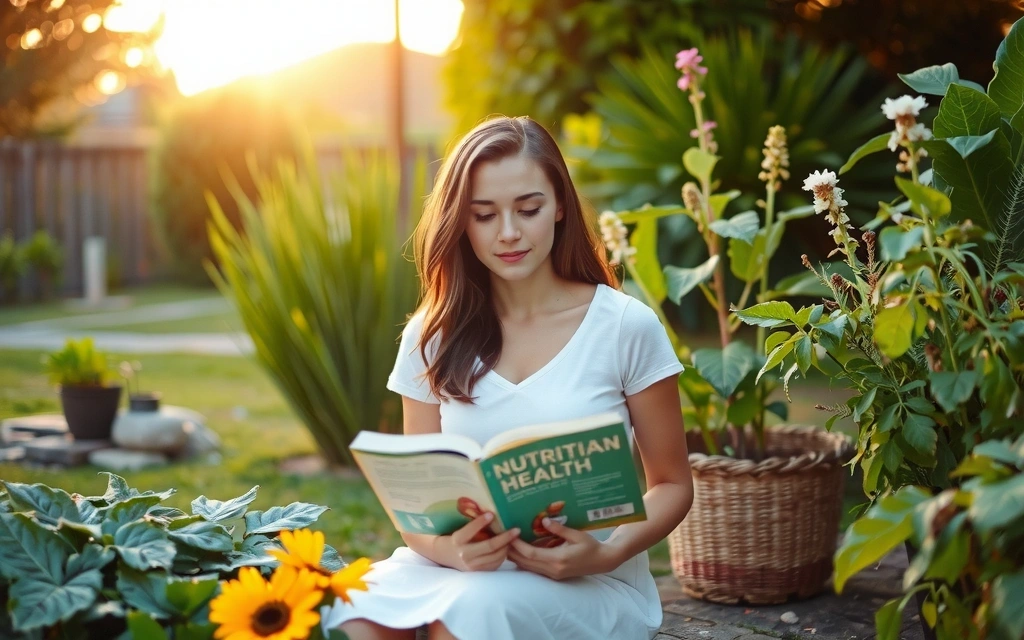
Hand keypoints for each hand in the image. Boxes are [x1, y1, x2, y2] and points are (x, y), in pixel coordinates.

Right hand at [440, 512, 520, 571]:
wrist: (444, 556)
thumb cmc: (455, 538)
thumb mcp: (460, 530)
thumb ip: (474, 526)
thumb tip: (493, 515)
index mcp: (457, 540)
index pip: (471, 530)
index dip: (481, 522)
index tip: (492, 514)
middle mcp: (464, 554)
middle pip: (489, 546)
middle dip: (505, 538)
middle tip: (517, 530)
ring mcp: (472, 566)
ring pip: (495, 556)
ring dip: (507, 547)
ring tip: (514, 539)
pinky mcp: (478, 573)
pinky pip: (495, 564)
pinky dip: (503, 556)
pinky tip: (506, 548)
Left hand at [508, 518, 622, 579]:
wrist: (603, 561)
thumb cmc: (591, 546)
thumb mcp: (577, 535)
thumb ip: (559, 529)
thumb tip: (543, 520)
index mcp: (558, 559)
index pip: (531, 553)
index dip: (517, 545)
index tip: (509, 534)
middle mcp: (553, 569)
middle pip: (525, 562)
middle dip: (512, 551)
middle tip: (501, 538)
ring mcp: (553, 574)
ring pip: (528, 568)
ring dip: (516, 557)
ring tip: (506, 544)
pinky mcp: (554, 575)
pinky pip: (534, 569)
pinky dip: (524, 561)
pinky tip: (519, 552)